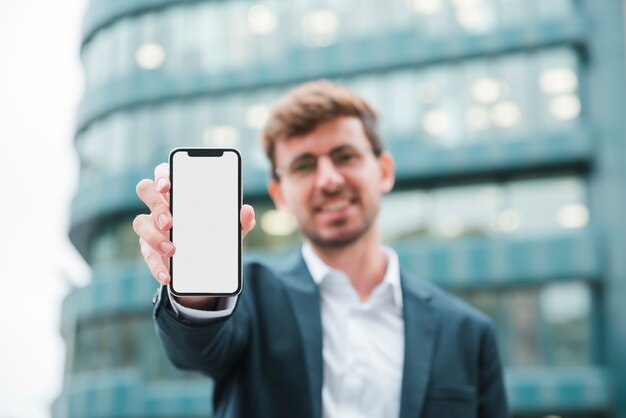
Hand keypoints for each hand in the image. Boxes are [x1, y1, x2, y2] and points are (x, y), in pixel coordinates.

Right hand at [133, 162, 255, 285]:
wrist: (205, 263)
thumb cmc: (214, 232)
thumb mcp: (230, 228)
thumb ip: (240, 219)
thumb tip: (246, 211)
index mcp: (179, 192)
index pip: (165, 172)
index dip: (163, 175)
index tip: (168, 185)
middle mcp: (161, 204)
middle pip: (145, 190)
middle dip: (155, 204)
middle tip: (170, 221)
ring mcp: (151, 225)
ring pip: (140, 222)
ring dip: (154, 236)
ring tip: (172, 250)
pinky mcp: (149, 248)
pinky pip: (147, 255)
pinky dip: (157, 267)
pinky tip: (167, 275)